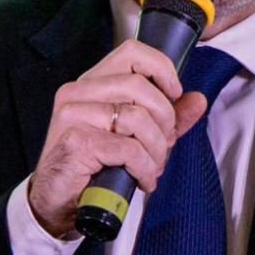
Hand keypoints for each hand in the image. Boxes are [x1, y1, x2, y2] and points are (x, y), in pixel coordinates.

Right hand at [28, 40, 207, 237]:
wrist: (56, 203)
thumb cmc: (94, 167)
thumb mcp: (136, 137)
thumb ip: (167, 117)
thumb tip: (198, 99)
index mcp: (92, 83)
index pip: (132, 52)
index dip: (162, 68)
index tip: (174, 94)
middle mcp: (78, 92)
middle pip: (139, 85)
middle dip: (164, 118)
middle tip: (165, 143)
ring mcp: (73, 115)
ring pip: (136, 117)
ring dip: (156, 149)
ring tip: (153, 166)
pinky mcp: (76, 142)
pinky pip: (128, 148)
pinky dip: (144, 168)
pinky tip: (142, 179)